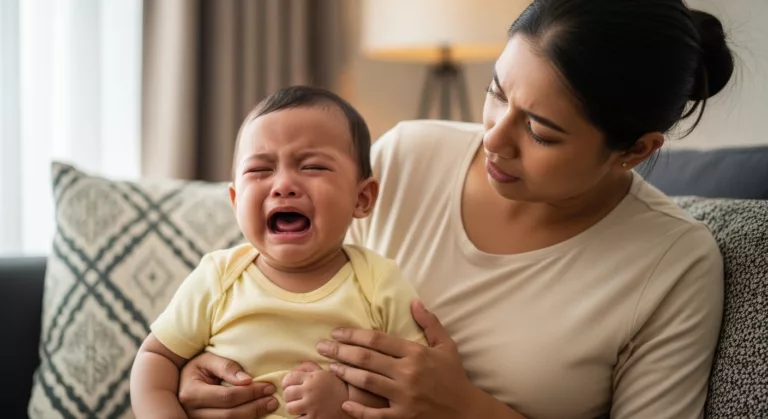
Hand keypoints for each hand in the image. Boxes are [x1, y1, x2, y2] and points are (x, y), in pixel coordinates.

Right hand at [178, 352, 278, 418]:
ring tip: (269, 406)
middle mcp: (192, 412)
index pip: (227, 397)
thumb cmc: (197, 368)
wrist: (180, 381)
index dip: (250, 393)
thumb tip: (248, 380)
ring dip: (252, 416)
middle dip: (255, 407)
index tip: (268, 387)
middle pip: (230, 415)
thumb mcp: (207, 360)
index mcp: (192, 393)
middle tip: (273, 399)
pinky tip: (257, 413)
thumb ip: (227, 367)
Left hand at [282, 361, 352, 418]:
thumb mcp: (324, 373)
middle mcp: (311, 390)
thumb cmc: (336, 387)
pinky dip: (299, 418)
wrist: (351, 403)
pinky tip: (306, 415)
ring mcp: (312, 406)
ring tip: (301, 408)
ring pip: (290, 408)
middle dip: (289, 397)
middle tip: (296, 398)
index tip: (290, 386)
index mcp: (312, 378)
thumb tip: (293, 368)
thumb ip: (308, 368)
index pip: (289, 378)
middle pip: (287, 393)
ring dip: (294, 408)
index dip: (287, 383)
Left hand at [317, 301, 474, 418]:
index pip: (378, 340)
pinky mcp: (404, 418)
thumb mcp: (446, 346)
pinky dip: (359, 410)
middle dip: (340, 351)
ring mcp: (404, 397)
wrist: (467, 411)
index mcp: (416, 353)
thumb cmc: (454, 377)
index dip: (353, 334)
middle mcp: (408, 373)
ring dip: (345, 373)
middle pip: (366, 358)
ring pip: (367, 382)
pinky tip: (345, 403)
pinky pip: (376, 415)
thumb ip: (430, 323)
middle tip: (321, 346)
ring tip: (330, 366)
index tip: (337, 332)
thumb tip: (414, 302)